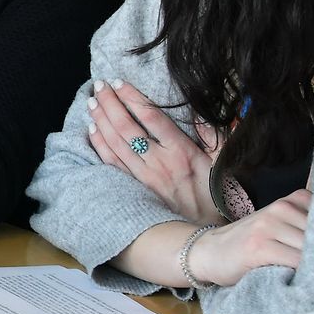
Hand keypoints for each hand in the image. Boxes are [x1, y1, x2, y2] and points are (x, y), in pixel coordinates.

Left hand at [85, 79, 220, 222]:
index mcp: (181, 151)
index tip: (119, 82)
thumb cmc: (217, 193)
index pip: (151, 117)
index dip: (132, 97)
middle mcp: (159, 162)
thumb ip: (212, 132)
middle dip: (110, 103)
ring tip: (91, 102)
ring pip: (115, 143)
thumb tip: (201, 107)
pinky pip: (112, 163)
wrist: (204, 232)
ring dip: (101, 121)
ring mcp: (144, 177)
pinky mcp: (135, 188)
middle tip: (99, 85)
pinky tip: (92, 130)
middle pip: (126, 127)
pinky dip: (100, 145)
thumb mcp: (222, 160)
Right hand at [183, 189, 309, 285]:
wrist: (208, 252)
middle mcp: (282, 208)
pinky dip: (301, 274)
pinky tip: (296, 279)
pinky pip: (296, 262)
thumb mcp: (280, 224)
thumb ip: (307, 226)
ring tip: (312, 278)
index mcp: (292, 200)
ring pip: (313, 250)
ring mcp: (269, 226)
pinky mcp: (259, 247)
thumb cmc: (251, 244)